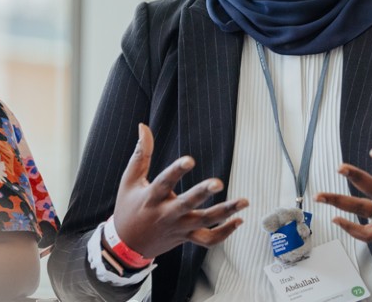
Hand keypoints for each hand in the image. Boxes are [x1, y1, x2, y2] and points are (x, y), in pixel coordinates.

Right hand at [112, 124, 248, 258]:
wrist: (127, 245)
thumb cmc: (128, 207)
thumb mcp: (129, 180)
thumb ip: (141, 153)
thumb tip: (143, 127)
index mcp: (151, 197)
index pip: (164, 183)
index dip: (176, 172)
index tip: (190, 160)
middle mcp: (166, 214)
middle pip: (187, 205)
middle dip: (202, 194)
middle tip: (218, 183)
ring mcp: (178, 228)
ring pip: (204, 222)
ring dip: (225, 212)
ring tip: (244, 201)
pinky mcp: (186, 237)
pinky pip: (208, 239)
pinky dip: (225, 232)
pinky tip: (239, 220)